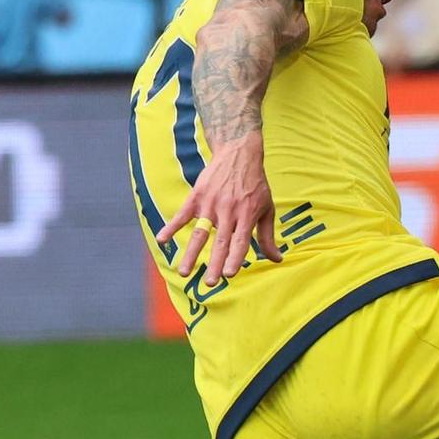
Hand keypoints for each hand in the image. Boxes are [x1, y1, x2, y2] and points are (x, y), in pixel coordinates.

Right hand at [154, 133, 281, 286]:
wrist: (238, 154)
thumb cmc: (256, 185)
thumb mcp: (267, 208)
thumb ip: (267, 236)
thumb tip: (276, 260)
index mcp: (247, 215)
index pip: (240, 241)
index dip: (234, 258)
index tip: (229, 274)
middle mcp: (229, 212)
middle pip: (220, 242)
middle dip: (214, 264)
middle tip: (210, 283)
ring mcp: (211, 204)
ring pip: (200, 233)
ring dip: (191, 254)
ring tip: (184, 272)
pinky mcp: (197, 196)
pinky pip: (182, 214)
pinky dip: (171, 227)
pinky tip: (161, 241)